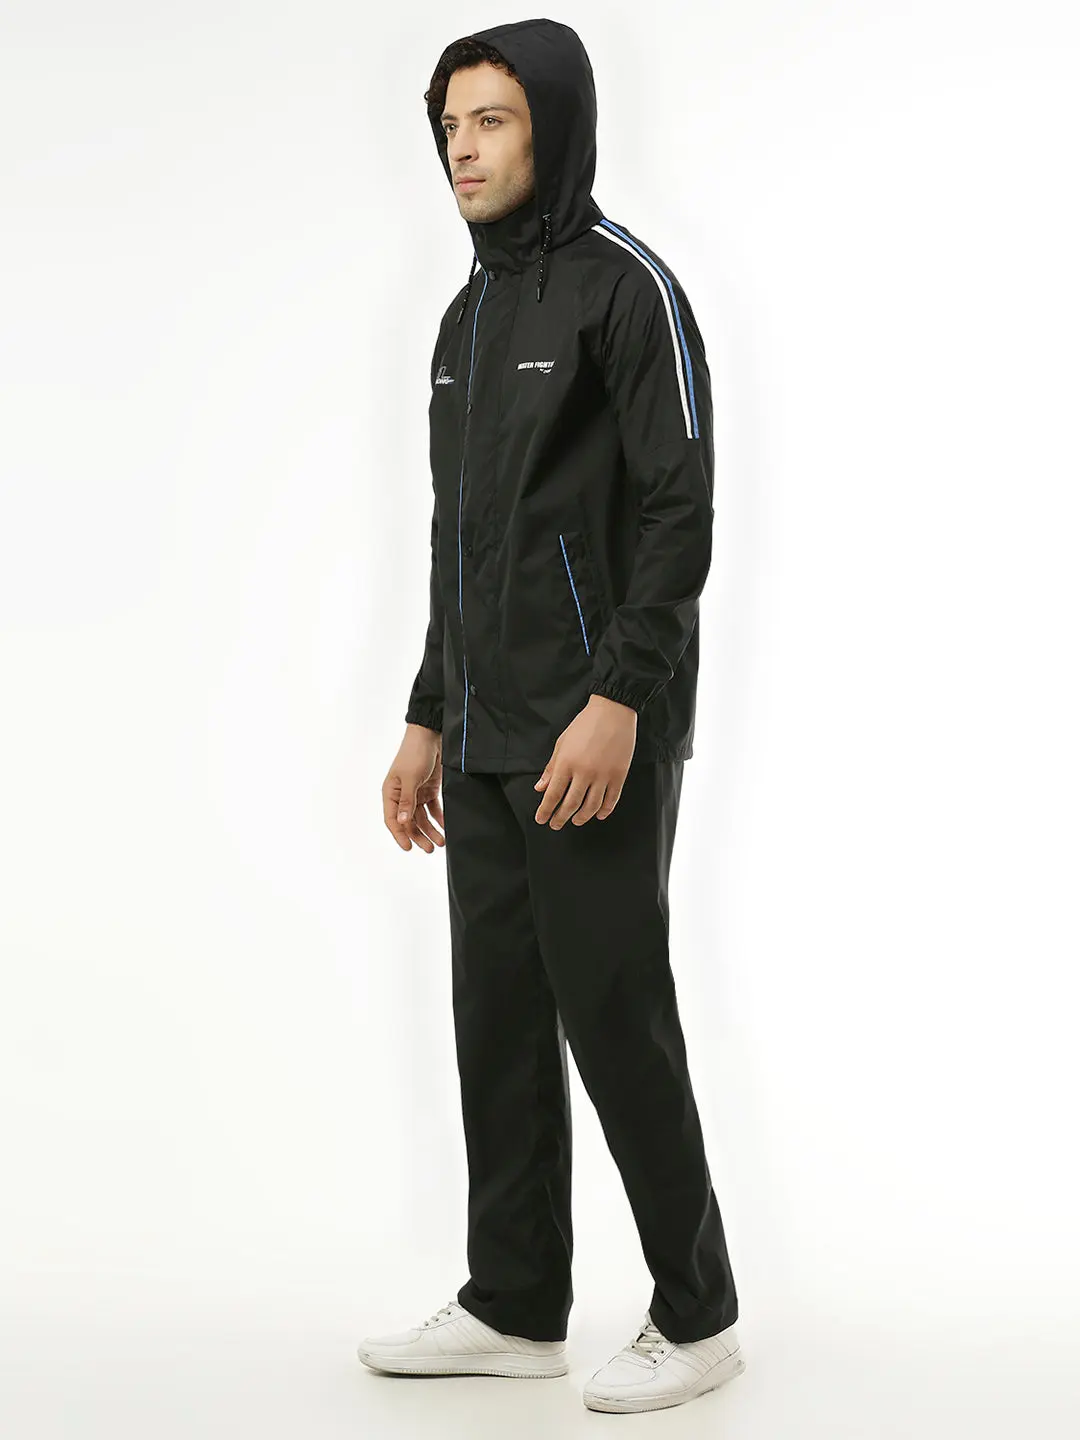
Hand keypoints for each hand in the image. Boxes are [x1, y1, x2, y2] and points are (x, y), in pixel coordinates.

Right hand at [384, 724, 445, 852]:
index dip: (400, 835)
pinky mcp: (429, 789)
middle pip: (409, 822)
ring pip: (422, 818)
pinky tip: (445, 827)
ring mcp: (416, 793)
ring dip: (431, 830)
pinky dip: (439, 818)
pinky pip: (433, 808)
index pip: (392, 819)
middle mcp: (402, 795)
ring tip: (440, 842)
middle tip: (430, 849)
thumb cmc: (414, 753)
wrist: (431, 735)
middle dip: (419, 836)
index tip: (409, 847)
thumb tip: (401, 821)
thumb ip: (407, 801)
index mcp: (390, 792)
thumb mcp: (410, 778)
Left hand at [533, 695, 635, 827]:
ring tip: (576, 821)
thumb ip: (551, 768)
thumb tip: (540, 787)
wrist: (613, 711)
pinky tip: (599, 815)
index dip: (545, 810)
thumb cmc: (585, 724)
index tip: (541, 819)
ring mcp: (603, 775)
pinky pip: (611, 800)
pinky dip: (604, 810)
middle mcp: (584, 772)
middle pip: (571, 804)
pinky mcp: (619, 775)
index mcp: (567, 763)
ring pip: (591, 806)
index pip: (553, 794)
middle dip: (560, 818)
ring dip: (582, 817)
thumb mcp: (562, 743)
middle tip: (555, 825)